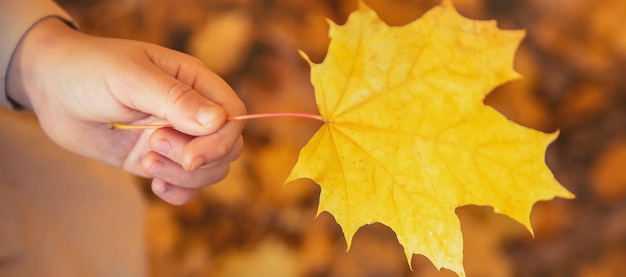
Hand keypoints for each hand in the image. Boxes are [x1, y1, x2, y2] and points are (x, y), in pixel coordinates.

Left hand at [7, 18, 245, 204]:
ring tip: (145, 161)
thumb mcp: (131, 78)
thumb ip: (175, 99)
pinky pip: (186, 186)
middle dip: (200, 159)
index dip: (222, 140)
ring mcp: (176, 138)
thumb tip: (219, 122)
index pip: (233, 115)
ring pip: (210, 170)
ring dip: (183, 176)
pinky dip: (179, 193)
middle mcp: (192, 112)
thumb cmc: (90, 71)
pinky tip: (155, 186)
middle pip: (228, 147)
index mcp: (195, 82)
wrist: (52, 89)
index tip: (190, 154)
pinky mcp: (157, 160)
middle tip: (155, 148)